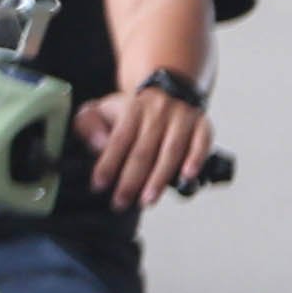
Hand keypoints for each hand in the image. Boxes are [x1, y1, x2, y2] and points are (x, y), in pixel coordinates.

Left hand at [77, 83, 207, 207]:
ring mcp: (182, 118)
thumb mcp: (100, 109)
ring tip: (148, 200)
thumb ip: (89, 125)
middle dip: (131, 180)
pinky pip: (201, 143)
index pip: (119, 140)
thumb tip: (99, 144)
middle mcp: (158, 112)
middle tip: (121, 202)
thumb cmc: (130, 111)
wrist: (167, 90)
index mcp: (131, 109)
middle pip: (144, 150)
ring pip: (170, 151)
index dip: (108, 164)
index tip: (99, 185)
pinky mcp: (202, 125)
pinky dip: (195, 160)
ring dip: (159, 178)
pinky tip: (186, 177)